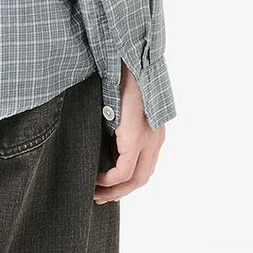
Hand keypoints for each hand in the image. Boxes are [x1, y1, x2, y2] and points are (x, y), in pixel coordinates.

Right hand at [94, 63, 164, 203]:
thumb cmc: (122, 73)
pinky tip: (97, 178)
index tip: (109, 184)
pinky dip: (111, 178)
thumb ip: (119, 121)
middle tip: (101, 196)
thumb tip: (104, 133)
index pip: (144, 164)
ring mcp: (148, 138)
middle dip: (121, 191)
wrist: (128, 56)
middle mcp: (155, 138)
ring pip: (136, 178)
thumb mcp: (122, 102)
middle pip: (142, 178)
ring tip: (97, 193)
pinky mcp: (135, 136)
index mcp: (153, 129)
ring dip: (116, 189)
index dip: (128, 179)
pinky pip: (124, 168)